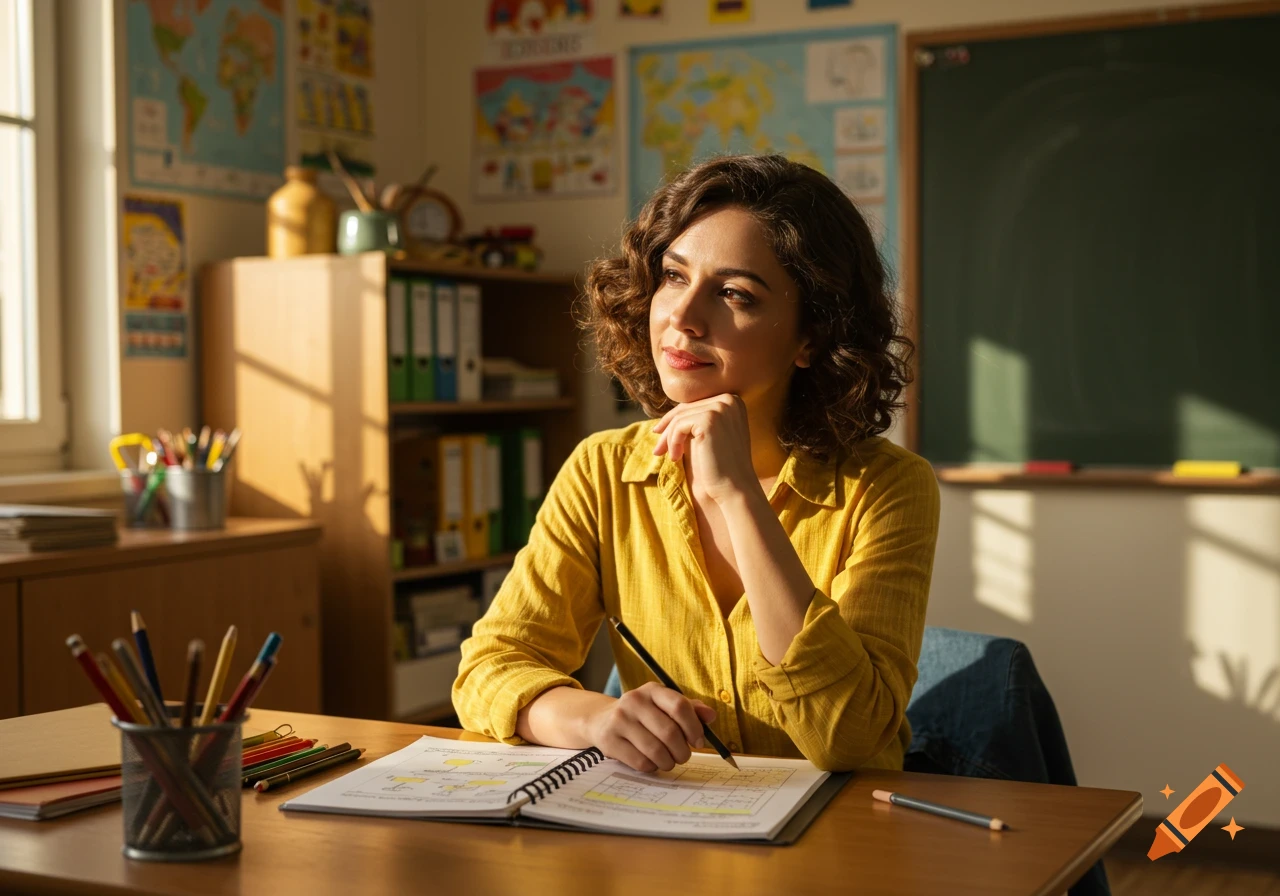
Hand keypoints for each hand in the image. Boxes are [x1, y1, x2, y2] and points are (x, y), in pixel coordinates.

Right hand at [584, 682, 717, 771]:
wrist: (601, 720)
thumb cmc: (642, 715)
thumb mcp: (663, 706)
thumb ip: (689, 710)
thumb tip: (711, 716)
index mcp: (652, 690)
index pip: (679, 706)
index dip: (694, 727)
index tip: (698, 741)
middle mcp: (634, 701)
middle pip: (669, 732)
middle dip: (682, 751)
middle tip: (683, 756)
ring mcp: (619, 720)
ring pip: (655, 750)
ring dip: (668, 762)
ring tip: (669, 761)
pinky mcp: (609, 740)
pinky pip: (640, 762)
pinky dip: (652, 767)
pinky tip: (651, 762)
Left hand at [652, 394, 755, 503]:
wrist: (734, 487)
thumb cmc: (721, 465)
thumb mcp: (711, 436)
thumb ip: (696, 420)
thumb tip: (668, 414)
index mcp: (733, 401)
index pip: (695, 405)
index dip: (675, 420)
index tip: (660, 434)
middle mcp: (729, 400)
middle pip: (685, 409)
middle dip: (667, 429)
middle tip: (657, 449)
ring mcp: (721, 408)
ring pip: (680, 417)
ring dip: (669, 439)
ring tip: (670, 457)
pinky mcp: (709, 419)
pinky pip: (679, 426)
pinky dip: (673, 442)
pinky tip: (676, 458)